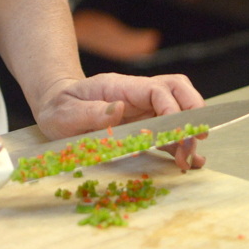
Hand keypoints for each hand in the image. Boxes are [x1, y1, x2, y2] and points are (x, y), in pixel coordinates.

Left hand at [33, 73, 206, 172]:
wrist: (56, 109)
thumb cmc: (59, 108)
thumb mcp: (63, 112)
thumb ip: (88, 112)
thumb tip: (118, 108)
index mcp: (119, 86)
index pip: (157, 89)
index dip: (173, 110)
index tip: (177, 135)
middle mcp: (136, 94)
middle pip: (177, 90)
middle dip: (192, 114)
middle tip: (192, 144)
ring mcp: (143, 109)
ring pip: (180, 107)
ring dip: (189, 132)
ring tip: (189, 160)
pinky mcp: (144, 126)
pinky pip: (170, 130)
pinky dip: (183, 143)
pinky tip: (189, 161)